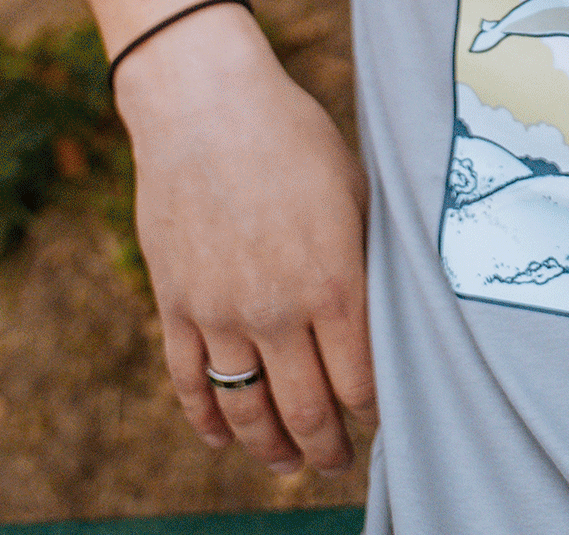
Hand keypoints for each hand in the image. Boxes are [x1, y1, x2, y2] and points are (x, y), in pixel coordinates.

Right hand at [114, 4, 376, 473]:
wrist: (206, 105)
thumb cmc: (294, 136)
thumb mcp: (354, 191)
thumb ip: (368, 257)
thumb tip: (392, 307)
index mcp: (334, 280)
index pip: (362, 381)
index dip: (374, 411)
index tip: (384, 419)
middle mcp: (277, 310)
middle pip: (306, 411)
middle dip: (326, 448)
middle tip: (339, 462)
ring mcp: (220, 313)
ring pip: (247, 412)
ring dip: (270, 449)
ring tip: (289, 463)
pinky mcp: (175, 305)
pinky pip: (191, 384)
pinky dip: (209, 421)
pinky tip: (224, 437)